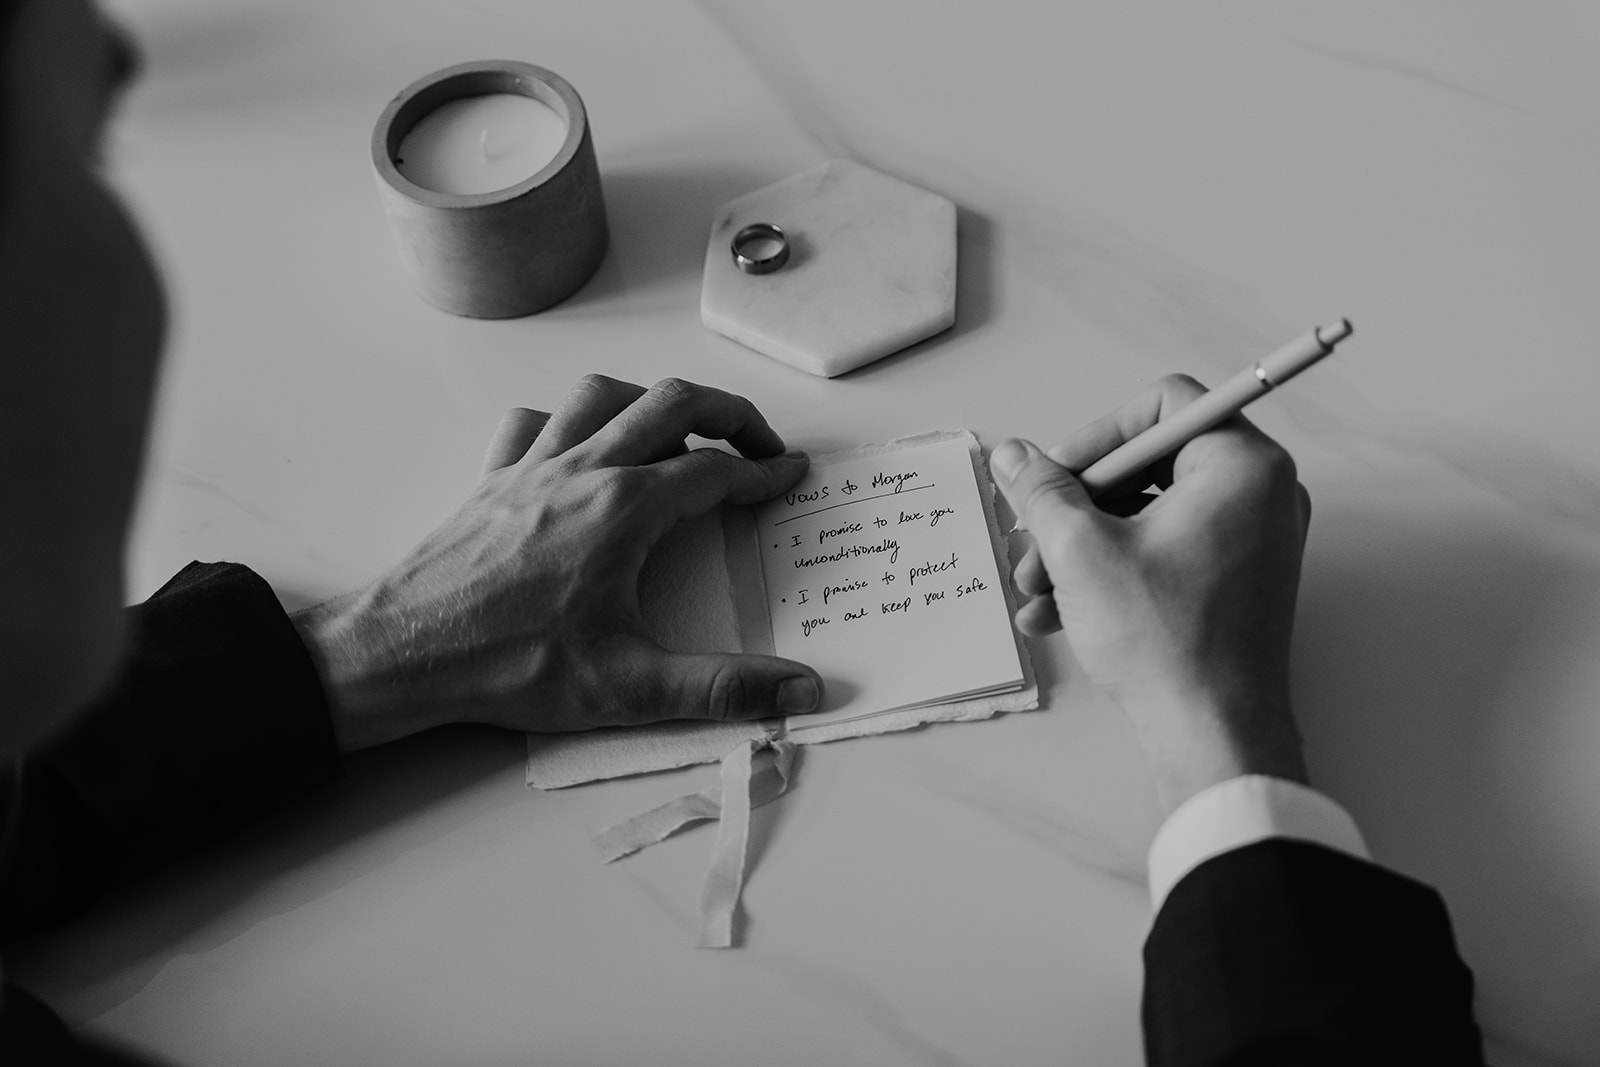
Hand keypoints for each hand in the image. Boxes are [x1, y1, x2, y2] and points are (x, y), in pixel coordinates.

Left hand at [294, 376, 823, 750]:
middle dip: (727, 413)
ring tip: (680, 432)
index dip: (763, 472)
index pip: (715, 472)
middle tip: (757, 442)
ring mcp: (531, 468)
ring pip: (602, 395)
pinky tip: (581, 448)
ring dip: (651, 402)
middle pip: (670, 404)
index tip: (790, 476)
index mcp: (624, 510)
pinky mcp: (492, 482)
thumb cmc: (508, 667)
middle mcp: (582, 470)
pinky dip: (570, 419)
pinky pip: (533, 421)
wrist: (401, 655)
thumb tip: (801, 689)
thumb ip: (724, 689)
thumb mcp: (630, 688)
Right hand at [990, 374, 1310, 811]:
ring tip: (1033, 587)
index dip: (1097, 434)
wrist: (1213, 735)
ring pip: (1147, 513)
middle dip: (1076, 503)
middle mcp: (1260, 494)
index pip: (1164, 405)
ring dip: (1080, 544)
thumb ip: (1043, 491)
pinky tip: (1055, 612)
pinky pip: (1164, 550)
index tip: (1054, 475)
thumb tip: (1014, 457)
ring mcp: (1252, 539)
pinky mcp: (1235, 580)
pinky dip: (1110, 571)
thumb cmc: (1166, 641)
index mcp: (1243, 466)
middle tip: (1030, 537)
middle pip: (1149, 462)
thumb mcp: (1080, 551)